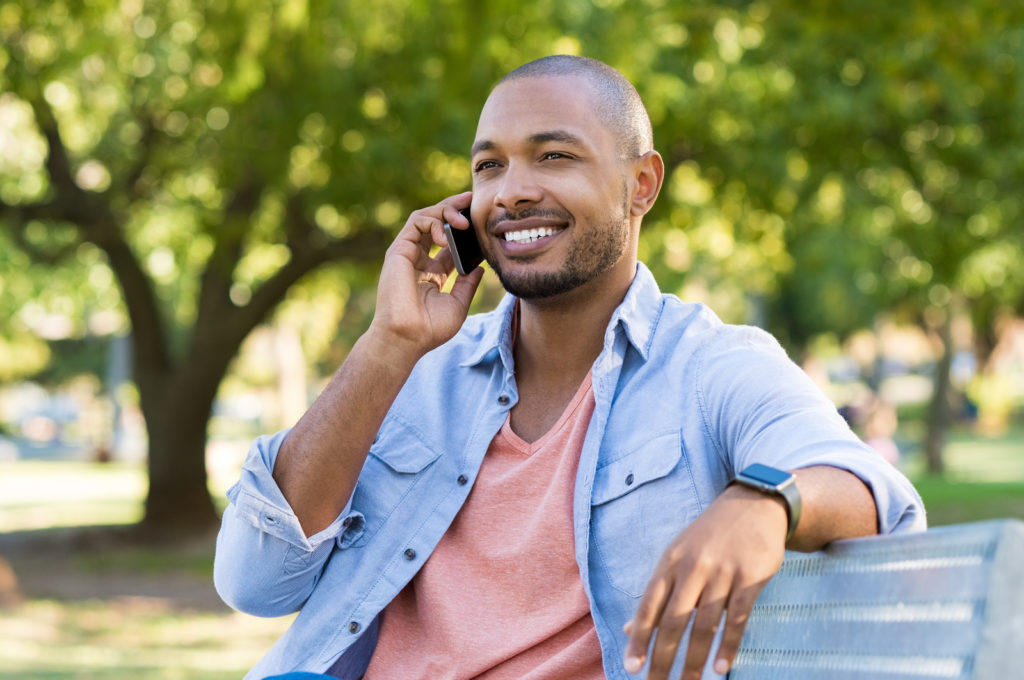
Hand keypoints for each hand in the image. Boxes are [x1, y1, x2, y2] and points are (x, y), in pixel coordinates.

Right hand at [369, 191, 484, 359]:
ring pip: (425, 216)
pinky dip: (433, 221)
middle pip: (437, 223)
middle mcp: (419, 260)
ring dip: (446, 211)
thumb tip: (481, 268)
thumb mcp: (458, 305)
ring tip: (463, 221)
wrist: (406, 338)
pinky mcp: (398, 250)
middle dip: (454, 208)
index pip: (449, 242)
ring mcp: (408, 254)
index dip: (464, 229)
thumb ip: (468, 284)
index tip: (482, 220)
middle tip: (473, 200)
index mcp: (433, 273)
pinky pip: (416, 222)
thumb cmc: (429, 328)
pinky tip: (447, 236)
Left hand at [623, 485, 787, 678]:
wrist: (753, 505)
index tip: (632, 668)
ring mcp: (722, 572)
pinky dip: (728, 645)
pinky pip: (738, 618)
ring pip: (705, 624)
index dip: (639, 639)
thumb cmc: (709, 536)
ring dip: (695, 659)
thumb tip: (630, 628)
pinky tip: (721, 667)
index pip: (649, 606)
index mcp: (670, 562)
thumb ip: (657, 592)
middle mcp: (693, 567)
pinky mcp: (751, 577)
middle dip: (663, 658)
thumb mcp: (677, 555)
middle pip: (674, 620)